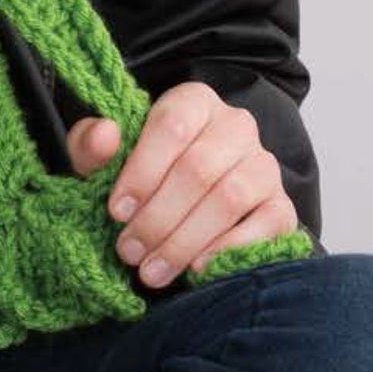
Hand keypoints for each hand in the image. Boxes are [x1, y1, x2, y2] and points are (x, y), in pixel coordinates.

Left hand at [67, 78, 296, 287]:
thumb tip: (103, 136)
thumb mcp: (106, 159)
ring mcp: (263, 165)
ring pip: (229, 199)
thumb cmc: (141, 177)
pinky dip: (228, 251)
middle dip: (157, 217)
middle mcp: (235, 125)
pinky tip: (196, 269)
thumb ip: (91, 145)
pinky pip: (264, 227)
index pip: (172, 126)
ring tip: (153, 270)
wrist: (185, 204)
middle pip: (199, 169)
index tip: (116, 212)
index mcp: (193, 101)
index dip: (142, 172)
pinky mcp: (281, 205)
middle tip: (129, 251)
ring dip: (185, 240)